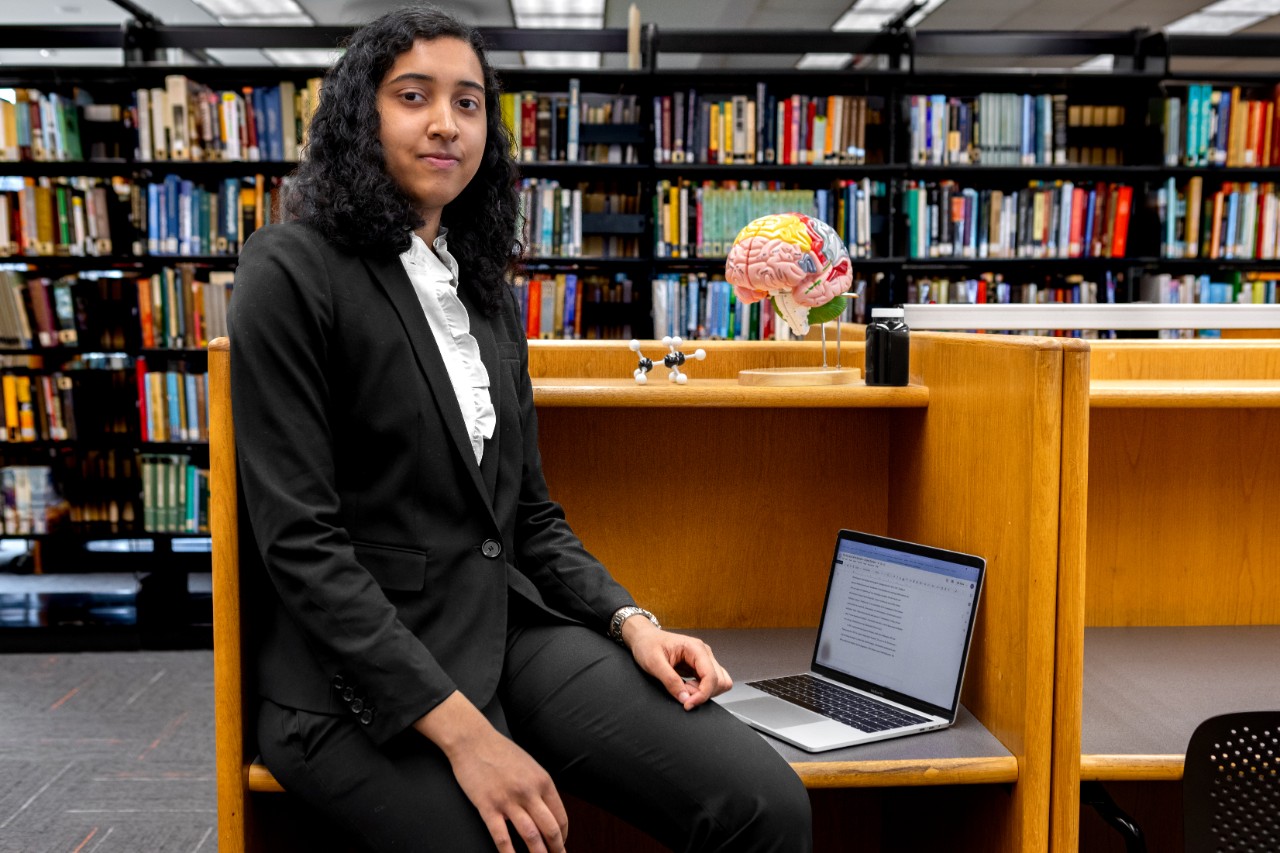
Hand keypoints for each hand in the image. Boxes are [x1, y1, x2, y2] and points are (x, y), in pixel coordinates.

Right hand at [414, 692, 567, 852]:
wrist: (472, 740)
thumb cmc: (500, 751)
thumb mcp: (529, 765)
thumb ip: (539, 787)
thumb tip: (546, 810)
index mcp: (542, 781)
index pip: (561, 816)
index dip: (563, 836)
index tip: (560, 845)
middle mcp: (529, 791)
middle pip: (550, 829)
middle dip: (556, 850)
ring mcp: (508, 800)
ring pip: (531, 836)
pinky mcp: (488, 806)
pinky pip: (502, 837)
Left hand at [621, 619, 732, 709]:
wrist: (644, 638)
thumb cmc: (648, 645)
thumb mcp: (654, 663)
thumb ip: (670, 681)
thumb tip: (685, 698)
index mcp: (695, 648)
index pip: (712, 676)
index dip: (702, 694)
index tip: (688, 704)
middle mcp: (704, 653)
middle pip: (719, 681)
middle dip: (702, 693)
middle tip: (681, 692)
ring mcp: (704, 660)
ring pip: (718, 683)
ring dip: (703, 692)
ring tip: (683, 689)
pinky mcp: (700, 668)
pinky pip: (710, 683)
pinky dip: (701, 691)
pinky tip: (686, 687)